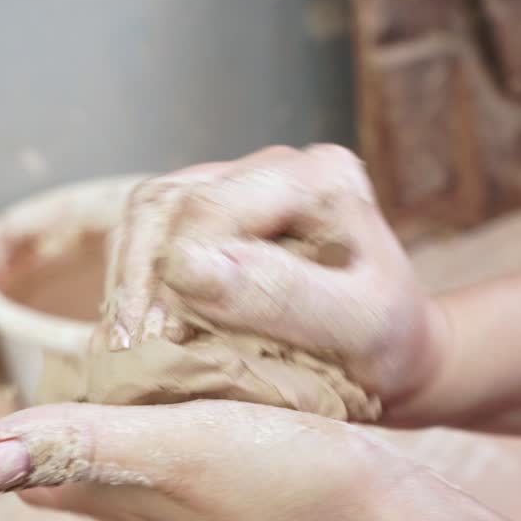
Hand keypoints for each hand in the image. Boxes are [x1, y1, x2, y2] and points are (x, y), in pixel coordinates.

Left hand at [0, 399, 416, 520]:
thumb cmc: (283, 486)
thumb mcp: (175, 450)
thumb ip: (81, 445)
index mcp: (128, 493)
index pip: (41, 476)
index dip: (5, 436)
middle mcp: (161, 497)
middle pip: (84, 465)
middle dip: (55, 418)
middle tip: (49, 360)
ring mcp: (209, 490)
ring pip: (139, 451)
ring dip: (115, 408)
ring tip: (118, 355)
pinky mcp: (255, 472)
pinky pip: (195, 436)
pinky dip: (179, 402)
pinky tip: (206, 372)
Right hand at [98, 144, 446, 407]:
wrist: (394, 355)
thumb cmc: (386, 345)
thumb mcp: (356, 326)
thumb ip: (283, 294)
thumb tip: (186, 266)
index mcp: (321, 178)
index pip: (211, 209)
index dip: (171, 276)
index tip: (160, 344)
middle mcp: (278, 165)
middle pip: (167, 203)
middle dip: (140, 281)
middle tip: (130, 354)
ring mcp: (241, 182)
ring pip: (147, 213)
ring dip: (128, 281)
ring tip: (127, 348)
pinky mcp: (215, 212)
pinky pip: (150, 233)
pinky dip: (135, 284)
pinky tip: (137, 333)